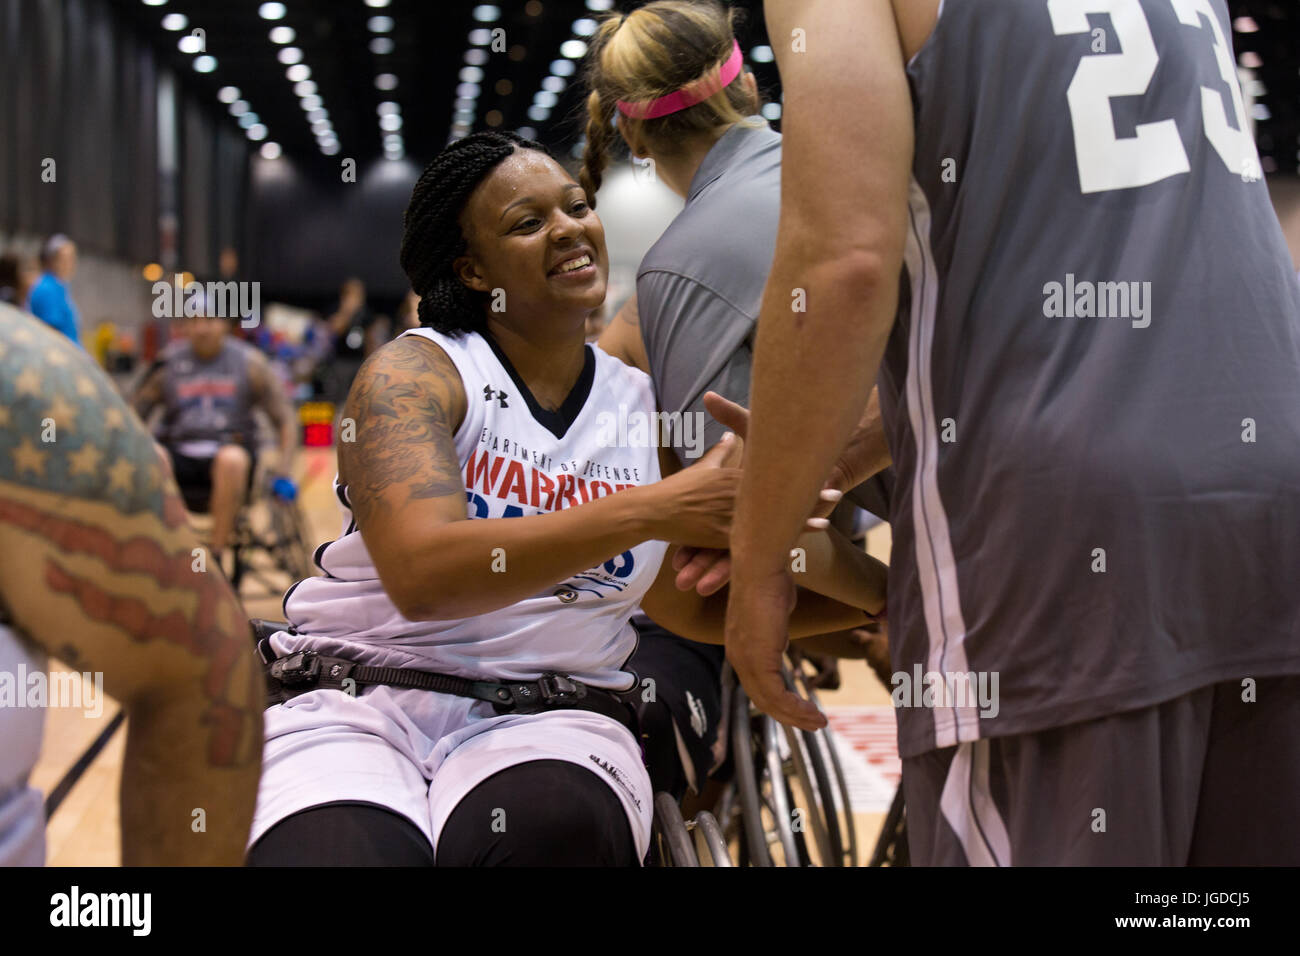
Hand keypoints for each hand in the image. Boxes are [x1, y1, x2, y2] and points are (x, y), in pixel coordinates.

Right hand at [671, 391, 848, 594]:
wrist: (652, 511)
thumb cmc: (675, 490)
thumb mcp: (700, 468)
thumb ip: (718, 452)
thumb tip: (728, 433)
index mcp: (731, 476)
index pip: (770, 472)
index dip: (795, 472)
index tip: (819, 469)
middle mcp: (733, 493)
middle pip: (777, 494)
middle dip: (806, 494)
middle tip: (835, 493)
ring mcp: (727, 515)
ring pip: (769, 518)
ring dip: (798, 520)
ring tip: (825, 521)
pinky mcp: (718, 535)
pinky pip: (750, 541)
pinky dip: (772, 543)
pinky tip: (792, 546)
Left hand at [725, 564, 824, 729]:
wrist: (760, 569)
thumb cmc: (770, 580)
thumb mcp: (774, 609)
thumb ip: (775, 626)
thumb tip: (782, 632)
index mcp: (740, 647)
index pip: (757, 684)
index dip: (779, 700)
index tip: (800, 707)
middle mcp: (738, 658)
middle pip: (762, 699)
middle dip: (789, 715)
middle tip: (812, 723)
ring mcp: (746, 661)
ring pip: (770, 702)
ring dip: (796, 717)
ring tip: (819, 724)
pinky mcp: (758, 661)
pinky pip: (777, 696)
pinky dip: (796, 709)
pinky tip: (813, 713)